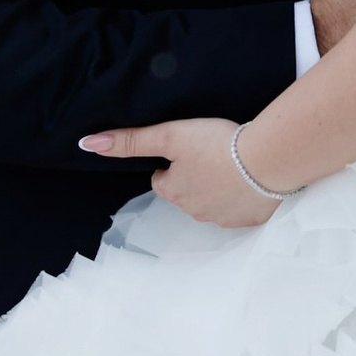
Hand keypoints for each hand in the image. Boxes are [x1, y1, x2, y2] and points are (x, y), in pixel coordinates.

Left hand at [78, 115, 275, 227]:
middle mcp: (193, 211)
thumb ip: (130, 141)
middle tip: (211, 155)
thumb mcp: (170, 134)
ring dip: (216, 187)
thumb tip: (88, 144)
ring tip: (231, 165)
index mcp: (172, 191)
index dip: (172, 163)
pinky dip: (240, 197)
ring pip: (210, 203)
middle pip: (185, 193)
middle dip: (193, 177)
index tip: (188, 150)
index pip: (161, 180)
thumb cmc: (217, 144)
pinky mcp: (248, 220)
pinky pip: (237, 210)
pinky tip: (248, 180)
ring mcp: (222, 219)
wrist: (268, 160)